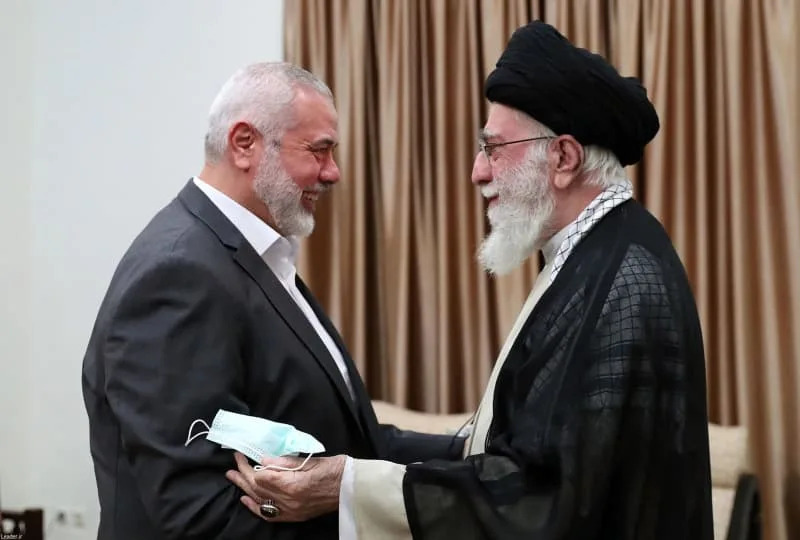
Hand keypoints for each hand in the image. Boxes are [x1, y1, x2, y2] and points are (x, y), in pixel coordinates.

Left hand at [226, 452, 345, 521]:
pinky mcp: (295, 516)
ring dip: (244, 488)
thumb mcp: (310, 460)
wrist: (352, 488)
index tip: (242, 454)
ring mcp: (291, 511)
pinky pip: (269, 514)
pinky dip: (256, 507)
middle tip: (234, 463)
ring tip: (233, 477)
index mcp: (292, 484)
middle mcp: (289, 501)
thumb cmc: (335, 469)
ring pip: (260, 500)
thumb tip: (264, 460)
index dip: (249, 465)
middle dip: (243, 474)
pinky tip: (246, 499)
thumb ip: (284, 462)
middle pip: (258, 488)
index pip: (261, 476)